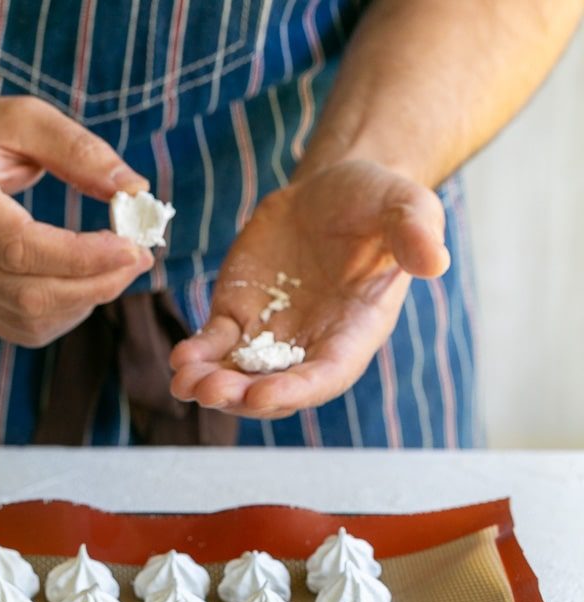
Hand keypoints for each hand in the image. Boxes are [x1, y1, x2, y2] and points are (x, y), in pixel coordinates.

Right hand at [0, 95, 153, 345]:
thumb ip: (78, 150)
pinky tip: (82, 282)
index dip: (82, 256)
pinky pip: (25, 329)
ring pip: (31, 320)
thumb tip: (136, 191)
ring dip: (87, 300)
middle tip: (139, 258)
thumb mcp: (19, 120)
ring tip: (115, 266)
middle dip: (97, 284)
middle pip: (30, 295)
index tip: (133, 246)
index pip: (19, 247)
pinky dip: (67, 312)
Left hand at [169, 160, 449, 418]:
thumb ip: (416, 233)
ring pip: (239, 375)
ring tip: (185, 382)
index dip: (295, 390)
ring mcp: (271, 336)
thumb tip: (435, 261)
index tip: (262, 396)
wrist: (332, 191)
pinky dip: (197, 356)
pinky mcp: (238, 316)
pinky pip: (215, 345)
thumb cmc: (378, 203)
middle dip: (242, 396)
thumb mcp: (406, 206)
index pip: (326, 375)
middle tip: (211, 392)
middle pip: (276, 388)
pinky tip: (179, 360)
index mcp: (355, 332)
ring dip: (212, 385)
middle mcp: (311, 345)